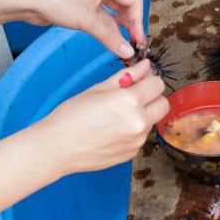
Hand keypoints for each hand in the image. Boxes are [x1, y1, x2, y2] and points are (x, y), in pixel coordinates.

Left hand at [0, 0, 147, 58]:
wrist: (29, 1)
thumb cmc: (56, 1)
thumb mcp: (87, 20)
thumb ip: (110, 37)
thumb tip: (128, 52)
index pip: (133, 0)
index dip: (138, 20)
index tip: (138, 40)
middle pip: (126, 7)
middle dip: (131, 25)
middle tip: (133, 45)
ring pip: (114, 14)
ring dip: (119, 29)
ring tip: (123, 45)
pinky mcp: (83, 7)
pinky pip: (102, 19)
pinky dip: (107, 29)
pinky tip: (110, 40)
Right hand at [41, 58, 169, 174]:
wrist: (56, 148)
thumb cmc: (71, 116)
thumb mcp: (98, 89)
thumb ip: (127, 76)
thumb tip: (145, 66)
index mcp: (130, 101)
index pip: (158, 85)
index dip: (148, 81)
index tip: (139, 83)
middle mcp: (139, 122)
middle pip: (163, 104)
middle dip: (152, 98)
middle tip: (132, 98)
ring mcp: (137, 140)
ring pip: (152, 122)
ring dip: (142, 116)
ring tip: (115, 117)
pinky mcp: (131, 153)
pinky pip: (140, 137)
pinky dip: (132, 132)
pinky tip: (111, 131)